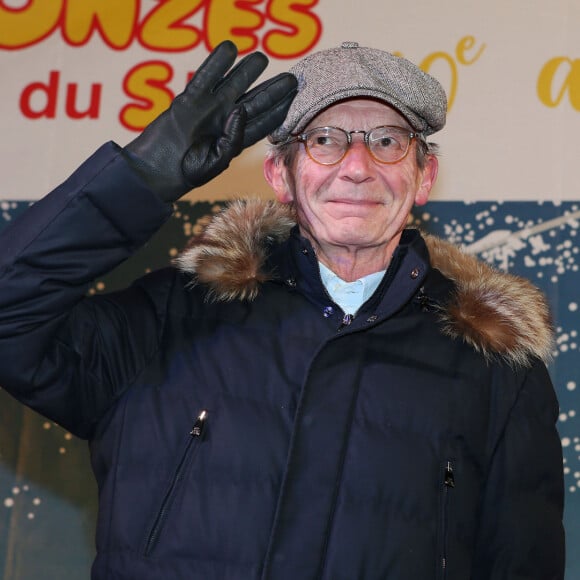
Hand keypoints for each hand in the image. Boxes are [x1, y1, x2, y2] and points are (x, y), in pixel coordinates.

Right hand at [123, 41, 296, 201]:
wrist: (158, 170)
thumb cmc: (188, 172)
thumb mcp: (216, 162)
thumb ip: (232, 140)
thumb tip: (240, 110)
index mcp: (235, 140)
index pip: (263, 123)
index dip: (279, 111)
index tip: (294, 100)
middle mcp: (224, 122)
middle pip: (254, 102)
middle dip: (272, 90)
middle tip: (292, 79)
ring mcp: (208, 109)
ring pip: (232, 86)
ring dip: (247, 72)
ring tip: (262, 58)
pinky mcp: (190, 100)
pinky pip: (206, 78)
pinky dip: (216, 64)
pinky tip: (229, 50)